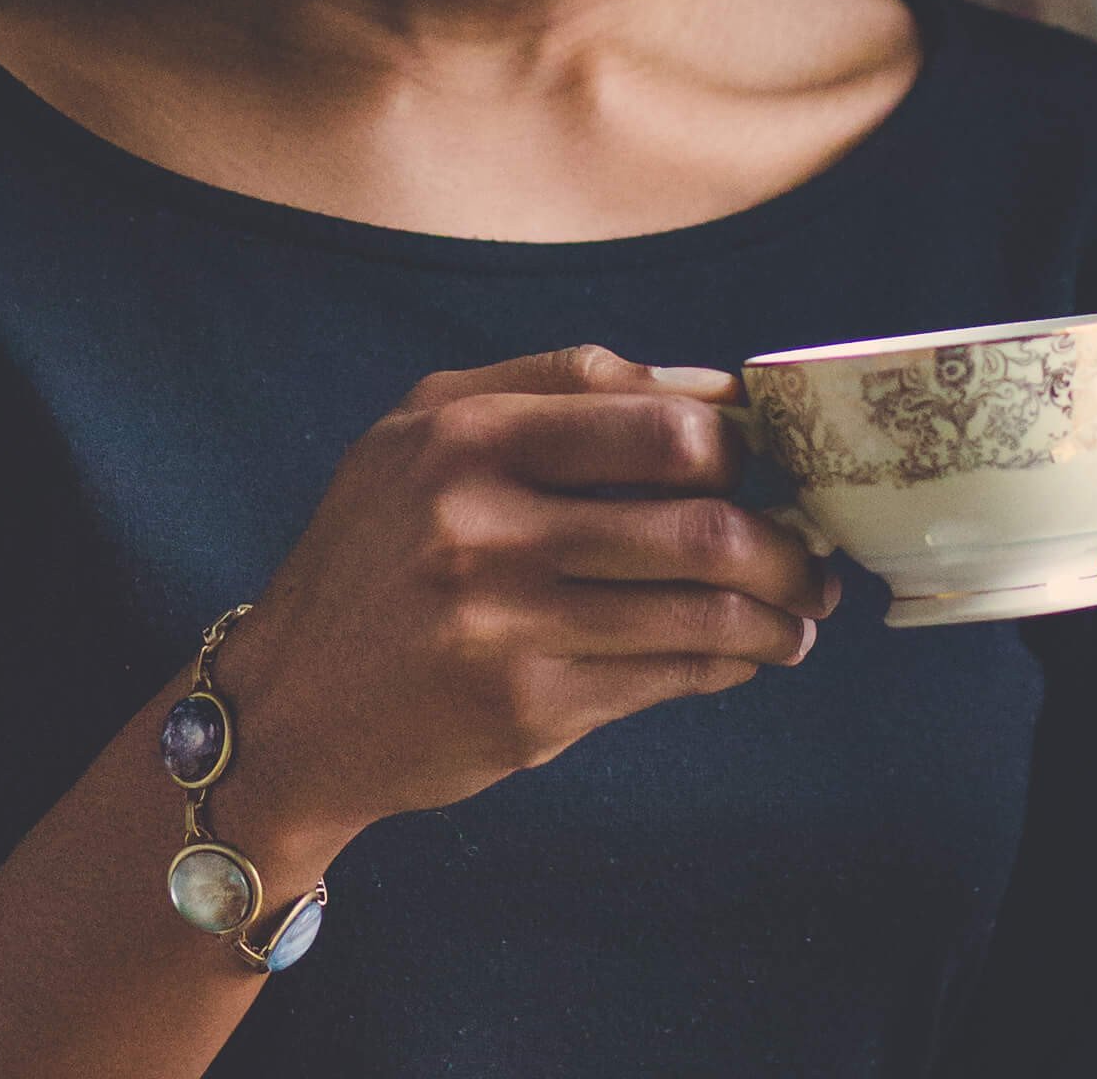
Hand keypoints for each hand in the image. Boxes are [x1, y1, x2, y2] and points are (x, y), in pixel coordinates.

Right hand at [216, 344, 841, 842]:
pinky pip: (670, 676)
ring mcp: (505, 619)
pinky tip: (737, 656)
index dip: (737, 441)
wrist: (288, 702)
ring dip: (779, 614)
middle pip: (703, 516)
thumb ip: (557, 391)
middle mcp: (481, 519)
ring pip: (705, 607)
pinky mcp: (526, 706)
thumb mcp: (425, 434)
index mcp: (464, 432)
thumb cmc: (375, 551)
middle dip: (785, 539)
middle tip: (807, 553)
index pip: (656, 418)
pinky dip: (727, 664)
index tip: (765, 464)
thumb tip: (718, 391)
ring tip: (796, 616)